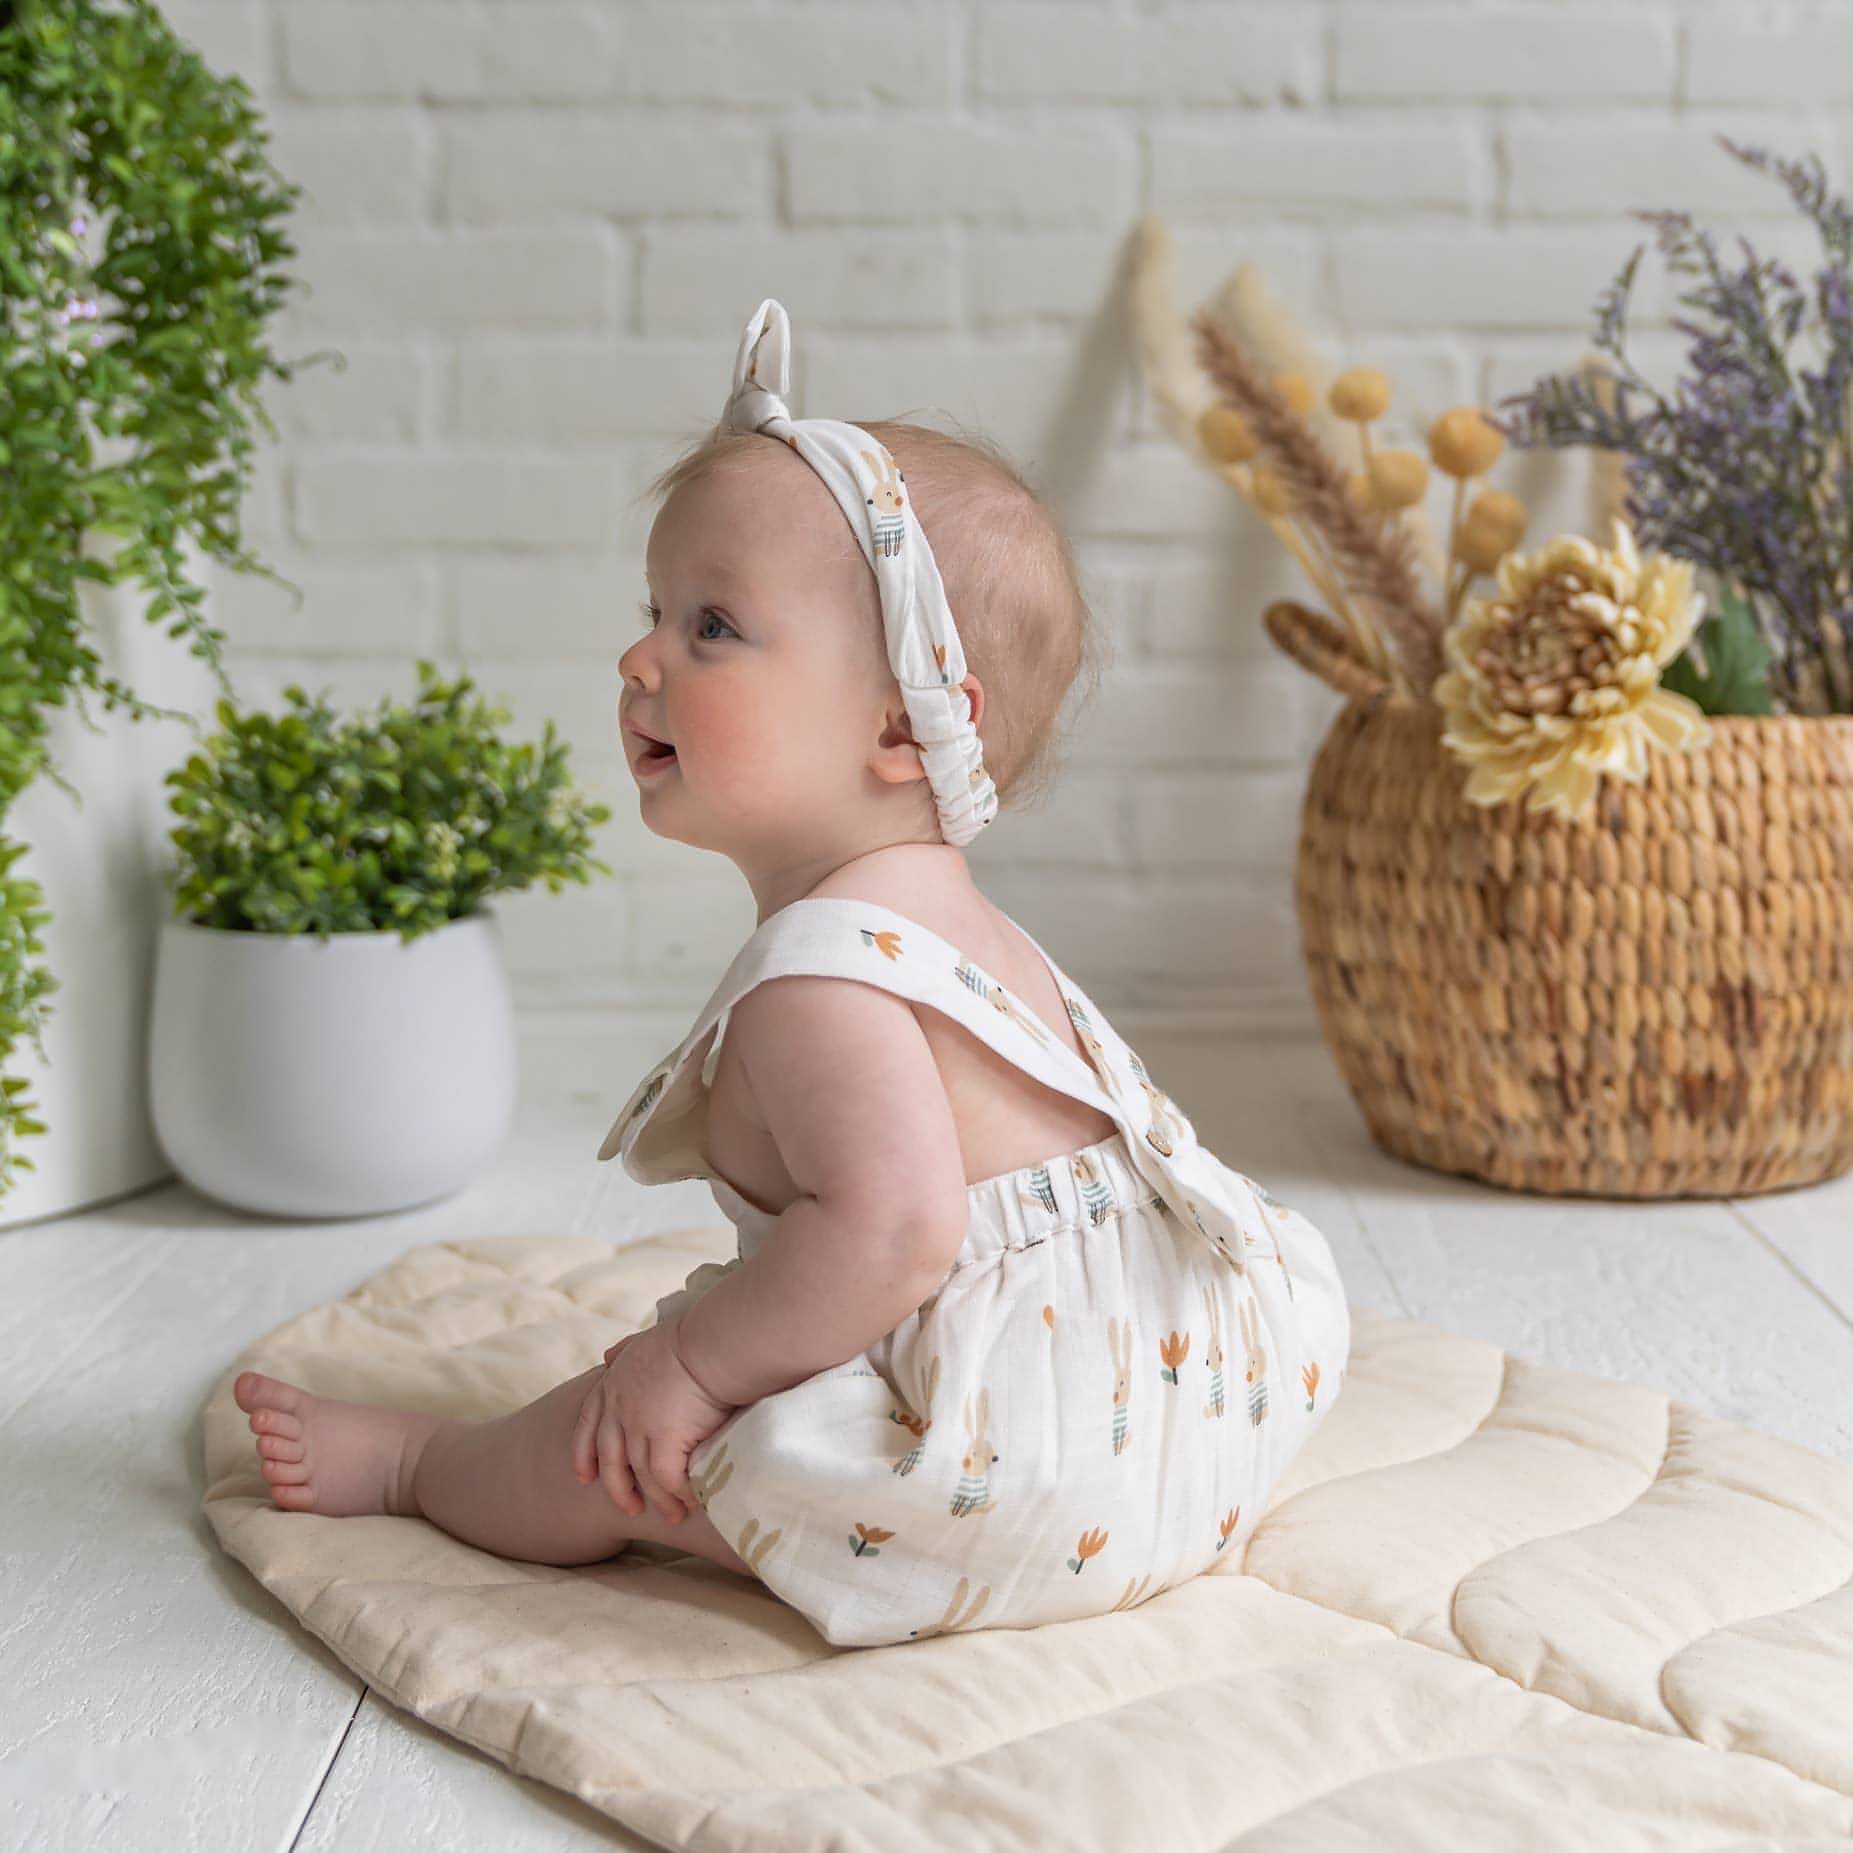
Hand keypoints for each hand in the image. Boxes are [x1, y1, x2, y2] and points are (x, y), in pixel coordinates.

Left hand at [570, 1322, 737, 1523]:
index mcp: (612, 1386)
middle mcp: (620, 1410)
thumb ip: (625, 1352)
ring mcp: (640, 1427)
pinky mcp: (665, 1440)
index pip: (587, 1426)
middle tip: (630, 1508)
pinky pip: (667, 1479)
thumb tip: (607, 1356)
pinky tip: (692, 1501)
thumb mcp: (644, 1341)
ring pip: (642, 1476)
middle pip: (610, 1461)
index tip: (584, 1477)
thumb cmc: (688, 1338)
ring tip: (675, 1514)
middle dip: (618, 1489)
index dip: (584, 1454)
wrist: (712, 1343)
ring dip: (659, 1499)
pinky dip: (678, 1493)